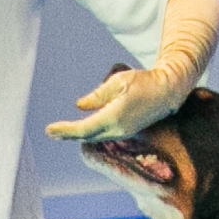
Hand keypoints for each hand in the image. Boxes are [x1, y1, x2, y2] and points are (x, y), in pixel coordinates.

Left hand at [49, 63, 191, 143]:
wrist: (169, 90)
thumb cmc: (144, 81)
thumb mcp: (118, 82)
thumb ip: (98, 95)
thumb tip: (80, 106)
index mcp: (114, 116)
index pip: (84, 128)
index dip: (65, 130)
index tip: (50, 129)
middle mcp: (118, 129)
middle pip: (87, 136)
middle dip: (68, 134)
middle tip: (50, 132)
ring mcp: (124, 132)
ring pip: (96, 136)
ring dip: (78, 134)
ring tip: (61, 132)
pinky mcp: (128, 130)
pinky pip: (104, 134)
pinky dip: (90, 132)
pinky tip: (82, 129)